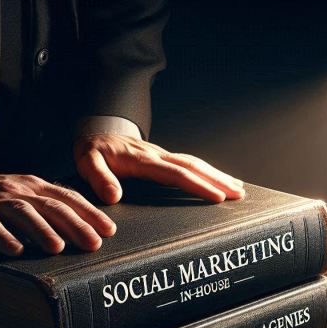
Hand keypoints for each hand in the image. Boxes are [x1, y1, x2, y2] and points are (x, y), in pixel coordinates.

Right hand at [0, 173, 115, 255]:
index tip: (109, 230)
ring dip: (41, 230)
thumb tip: (84, 230)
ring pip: (21, 212)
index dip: (89, 213)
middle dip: (74, 224)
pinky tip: (15, 251)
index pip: (67, 198)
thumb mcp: (23, 198)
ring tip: (58, 247)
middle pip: (50, 206)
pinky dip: (2, 237)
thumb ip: (48, 208)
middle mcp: (17, 190)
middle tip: (93, 243)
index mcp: (33, 187)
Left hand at [74, 134, 244, 204]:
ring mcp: (162, 155)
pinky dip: (207, 171)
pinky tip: (218, 179)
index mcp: (142, 160)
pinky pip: (189, 163)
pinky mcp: (163, 157)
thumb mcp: (87, 162)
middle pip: (193, 166)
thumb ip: (99, 178)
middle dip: (218, 180)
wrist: (95, 131)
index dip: (197, 185)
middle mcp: (157, 155)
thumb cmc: (92, 150)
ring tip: (238, 188)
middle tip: (239, 194)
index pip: (176, 173)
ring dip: (217, 175)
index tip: (216, 196)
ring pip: (195, 163)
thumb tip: (114, 195)